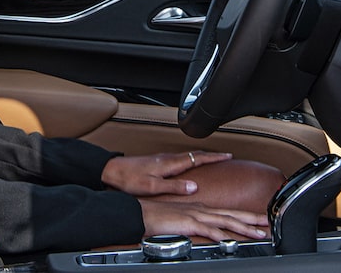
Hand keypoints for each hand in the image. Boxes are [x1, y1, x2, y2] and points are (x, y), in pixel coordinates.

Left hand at [102, 151, 231, 195]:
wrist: (113, 171)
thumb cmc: (130, 179)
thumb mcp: (153, 186)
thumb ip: (174, 186)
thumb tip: (194, 186)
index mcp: (170, 163)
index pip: (198, 158)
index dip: (214, 157)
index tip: (227, 155)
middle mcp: (168, 158)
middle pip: (195, 154)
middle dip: (212, 155)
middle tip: (225, 156)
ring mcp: (163, 159)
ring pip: (188, 155)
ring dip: (202, 156)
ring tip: (212, 159)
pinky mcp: (158, 161)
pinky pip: (181, 158)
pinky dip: (191, 159)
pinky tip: (189, 164)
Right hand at [138, 199, 268, 241]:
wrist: (143, 213)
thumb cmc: (159, 218)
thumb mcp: (183, 221)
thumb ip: (197, 225)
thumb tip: (208, 232)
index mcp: (202, 209)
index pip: (229, 212)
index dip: (245, 216)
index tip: (259, 219)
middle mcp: (203, 210)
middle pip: (233, 214)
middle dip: (252, 219)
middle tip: (268, 222)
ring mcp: (197, 216)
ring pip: (226, 221)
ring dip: (244, 228)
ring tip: (259, 233)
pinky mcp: (189, 223)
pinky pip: (208, 229)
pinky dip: (221, 234)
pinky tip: (230, 239)